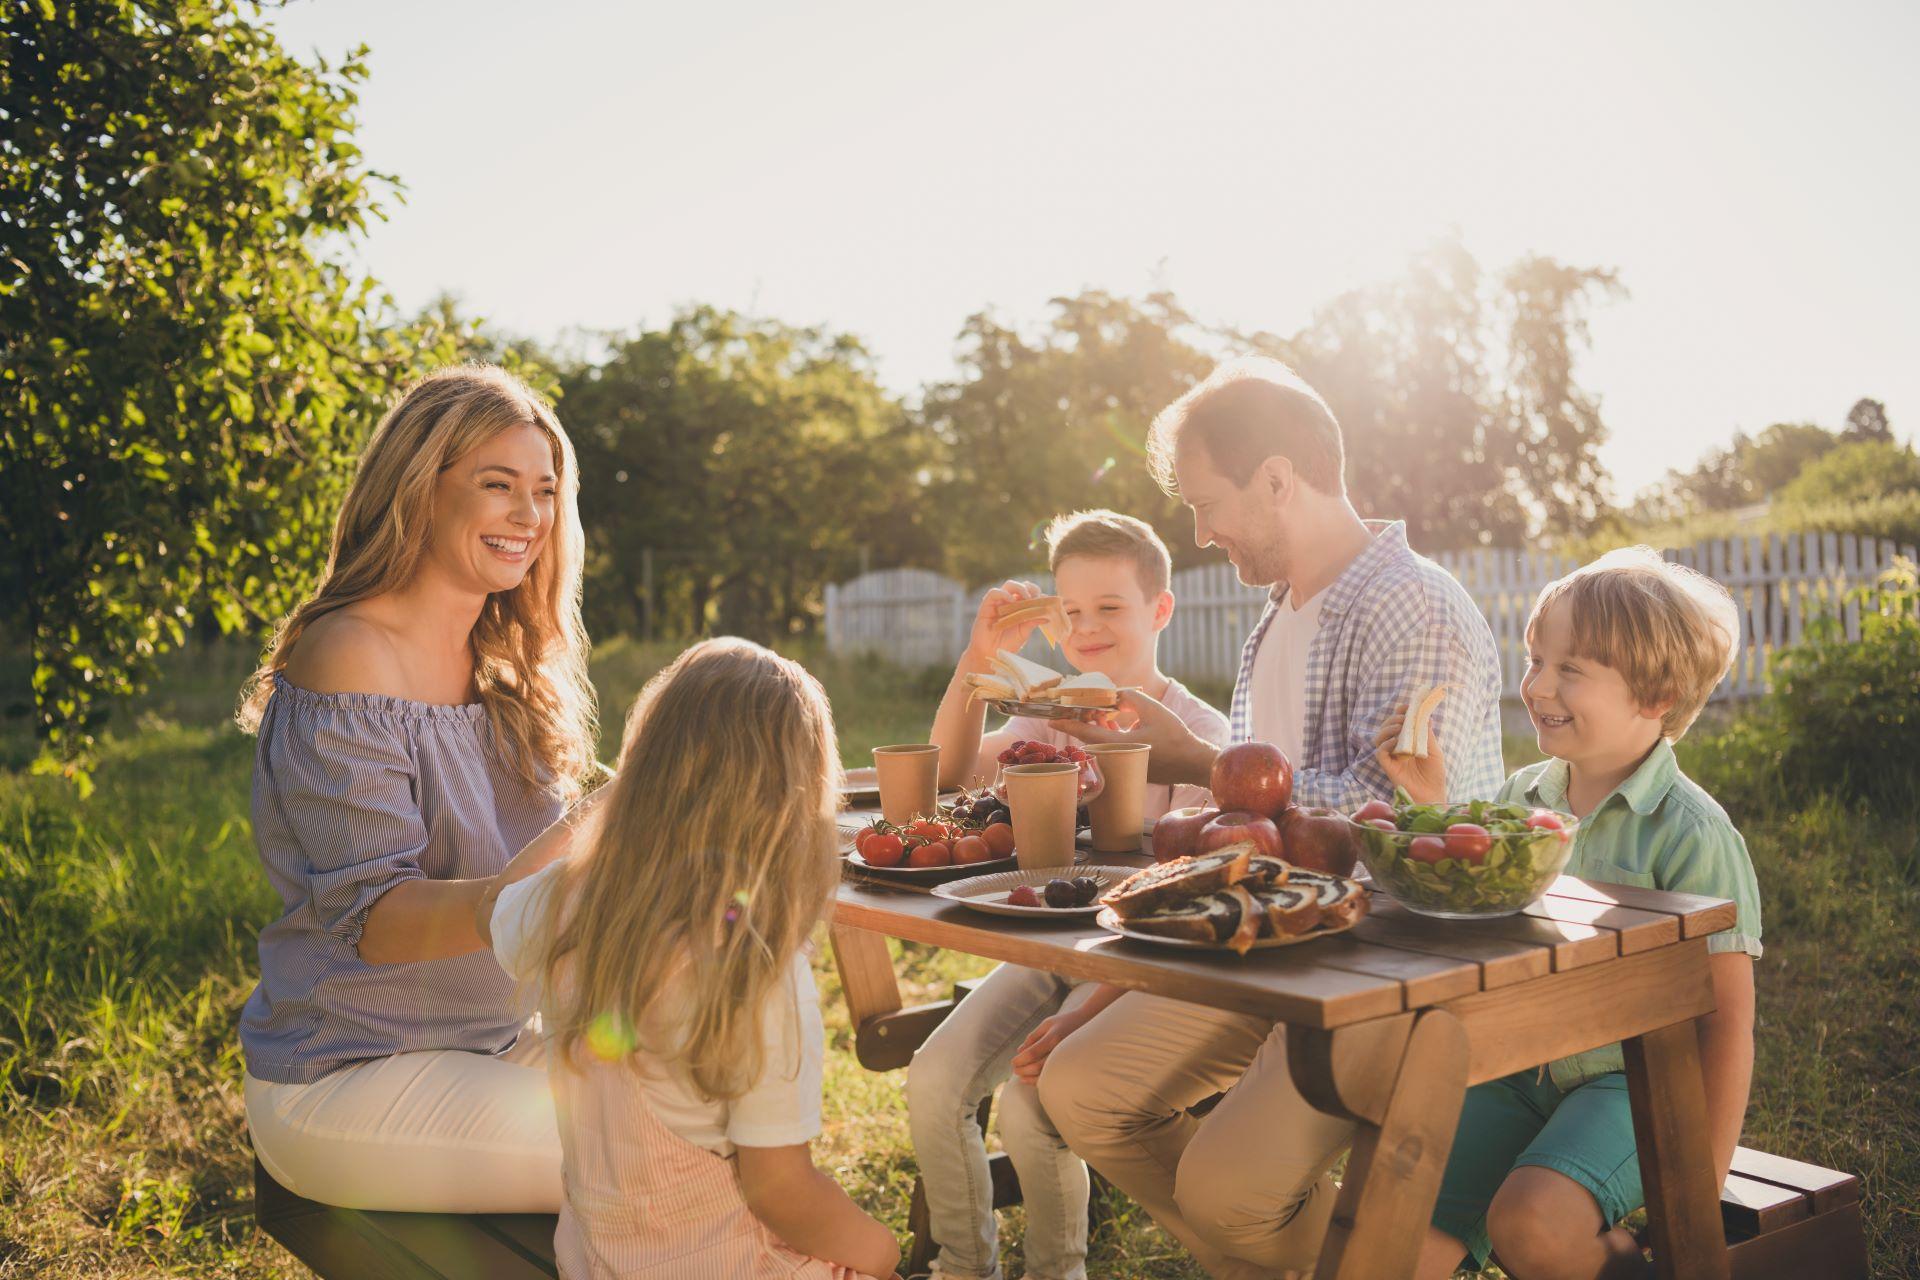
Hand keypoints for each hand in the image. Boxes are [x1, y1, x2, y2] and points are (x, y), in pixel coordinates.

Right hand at [965, 580, 1044, 664]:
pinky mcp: (986, 605)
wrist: (990, 654)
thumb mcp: (1023, 633)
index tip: (1046, 601)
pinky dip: (1004, 594)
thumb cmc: (1007, 644)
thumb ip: (1032, 623)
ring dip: (1020, 588)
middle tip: (1036, 596)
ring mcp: (998, 602)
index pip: (1030, 593)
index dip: (1038, 594)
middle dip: (1031, 588)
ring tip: (1027, 597)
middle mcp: (1009, 602)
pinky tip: (1011, 601)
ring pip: (1009, 585)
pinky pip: (994, 592)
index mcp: (1020, 607)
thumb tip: (1047, 617)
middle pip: (1021, 586)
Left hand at [1010, 1005, 1096, 1083]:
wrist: (1089, 1023)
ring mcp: (1066, 1059)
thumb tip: (1020, 1051)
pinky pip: (1054, 1077)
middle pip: (1037, 1066)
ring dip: (1030, 1077)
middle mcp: (1060, 1050)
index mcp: (1053, 1038)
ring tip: (1020, 1076)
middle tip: (1014, 1069)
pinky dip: (1041, 1080)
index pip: (1032, 1053)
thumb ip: (1033, 1037)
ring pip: (1046, 1075)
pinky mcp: (1070, 1065)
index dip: (1020, 1060)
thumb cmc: (1065, 1022)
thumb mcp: (1047, 1024)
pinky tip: (1032, 1079)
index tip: (1012, 1062)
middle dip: (1023, 1070)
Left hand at [1056, 687, 1219, 787]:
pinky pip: (1110, 749)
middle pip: (1090, 738)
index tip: (1051, 719)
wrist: (1192, 763)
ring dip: (1097, 727)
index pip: (1085, 733)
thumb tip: (1114, 694)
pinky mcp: (1129, 767)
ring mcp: (1121, 765)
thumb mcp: (1153, 710)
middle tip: (1076, 706)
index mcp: (1117, 745)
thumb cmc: (1175, 737)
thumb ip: (1130, 697)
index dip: (1066, 724)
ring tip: (1100, 709)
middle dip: (1083, 721)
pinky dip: (1108, 735)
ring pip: (1100, 743)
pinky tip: (1113, 721)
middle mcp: (1115, 758)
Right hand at [1372, 703, 1446, 803]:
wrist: (1432, 795)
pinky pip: (1380, 753)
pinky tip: (1395, 742)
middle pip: (1388, 728)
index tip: (1407, 706)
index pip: (1401, 724)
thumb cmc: (1435, 775)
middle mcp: (1398, 748)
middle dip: (1393, 719)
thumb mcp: (1434, 751)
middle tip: (1402, 717)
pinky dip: (1385, 744)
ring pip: (1380, 738)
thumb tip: (1425, 716)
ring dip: (1387, 729)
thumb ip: (1427, 735)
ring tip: (1398, 727)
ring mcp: (1392, 757)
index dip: (1401, 713)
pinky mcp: (1388, 767)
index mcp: (1409, 742)